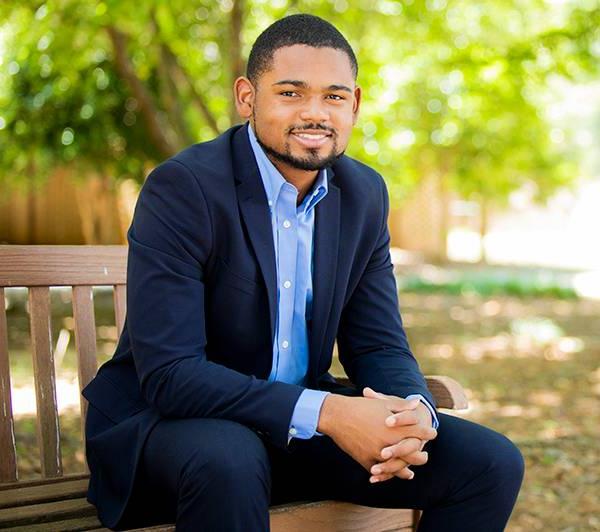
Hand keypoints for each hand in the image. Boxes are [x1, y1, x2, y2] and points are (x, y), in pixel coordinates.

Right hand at [317, 393, 436, 480]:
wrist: (337, 415)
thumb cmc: (361, 406)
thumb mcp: (383, 403)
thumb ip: (402, 406)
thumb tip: (417, 403)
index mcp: (395, 428)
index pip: (418, 432)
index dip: (427, 432)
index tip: (432, 433)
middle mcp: (389, 443)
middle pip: (412, 454)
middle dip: (421, 456)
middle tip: (425, 456)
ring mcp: (377, 454)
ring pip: (397, 467)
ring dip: (406, 470)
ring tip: (411, 473)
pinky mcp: (366, 461)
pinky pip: (380, 472)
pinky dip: (386, 475)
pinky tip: (390, 475)